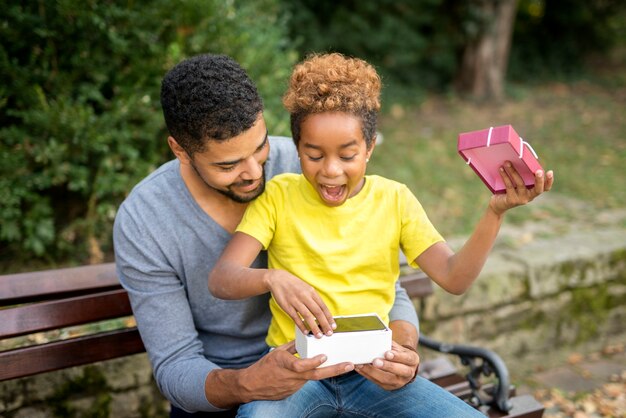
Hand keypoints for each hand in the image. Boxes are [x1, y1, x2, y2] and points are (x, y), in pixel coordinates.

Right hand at [238, 341, 353, 401]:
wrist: (252, 386)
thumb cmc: (263, 367)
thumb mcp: (277, 352)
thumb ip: (292, 346)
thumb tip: (305, 338)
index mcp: (286, 364)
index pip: (301, 365)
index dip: (314, 362)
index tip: (324, 356)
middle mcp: (292, 376)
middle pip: (315, 375)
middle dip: (334, 370)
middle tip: (349, 365)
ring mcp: (294, 386)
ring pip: (313, 378)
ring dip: (327, 372)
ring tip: (343, 366)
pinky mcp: (294, 391)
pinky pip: (306, 382)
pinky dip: (313, 376)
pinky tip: (320, 371)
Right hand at [266, 270, 335, 337]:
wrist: (278, 279)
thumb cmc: (294, 285)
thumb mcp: (307, 288)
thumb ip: (314, 299)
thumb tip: (322, 312)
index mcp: (311, 292)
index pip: (323, 307)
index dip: (329, 317)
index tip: (333, 326)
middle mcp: (305, 296)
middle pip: (317, 312)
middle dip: (324, 324)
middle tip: (329, 333)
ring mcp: (295, 301)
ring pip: (307, 316)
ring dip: (314, 327)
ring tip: (319, 335)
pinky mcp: (287, 306)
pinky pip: (296, 318)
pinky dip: (301, 325)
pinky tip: (306, 332)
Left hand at [354, 341, 419, 389]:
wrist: (403, 367)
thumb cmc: (399, 354)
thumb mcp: (399, 348)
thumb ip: (391, 345)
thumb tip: (378, 339)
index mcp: (412, 360)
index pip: (406, 358)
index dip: (397, 356)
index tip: (387, 353)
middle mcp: (408, 373)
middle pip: (399, 371)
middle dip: (386, 366)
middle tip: (375, 361)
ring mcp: (399, 382)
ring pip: (386, 379)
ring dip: (372, 372)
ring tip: (362, 365)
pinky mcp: (389, 387)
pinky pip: (377, 382)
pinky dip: (367, 374)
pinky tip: (360, 368)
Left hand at [489, 162, 553, 215]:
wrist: (497, 204)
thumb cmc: (509, 190)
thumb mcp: (518, 182)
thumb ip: (523, 174)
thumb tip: (520, 158)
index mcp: (534, 191)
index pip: (546, 188)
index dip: (549, 181)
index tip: (550, 172)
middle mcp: (530, 196)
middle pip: (538, 189)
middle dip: (539, 180)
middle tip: (539, 171)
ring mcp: (521, 199)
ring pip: (520, 183)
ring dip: (513, 171)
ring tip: (507, 162)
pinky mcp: (512, 200)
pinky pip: (509, 186)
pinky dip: (505, 176)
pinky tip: (501, 169)